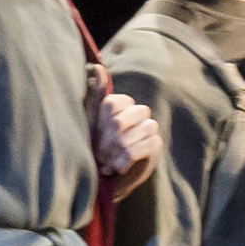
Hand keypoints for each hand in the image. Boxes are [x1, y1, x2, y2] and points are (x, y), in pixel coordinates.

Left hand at [92, 79, 162, 200]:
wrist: (100, 178)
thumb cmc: (92, 147)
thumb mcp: (89, 121)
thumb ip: (96, 94)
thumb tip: (98, 67)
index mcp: (118, 103)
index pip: (111, 105)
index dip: (101, 126)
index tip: (92, 142)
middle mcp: (136, 111)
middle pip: (124, 118)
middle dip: (109, 142)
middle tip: (99, 156)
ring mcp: (148, 126)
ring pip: (140, 130)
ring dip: (120, 151)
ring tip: (108, 164)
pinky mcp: (155, 144)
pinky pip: (149, 144)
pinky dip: (131, 158)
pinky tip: (120, 168)